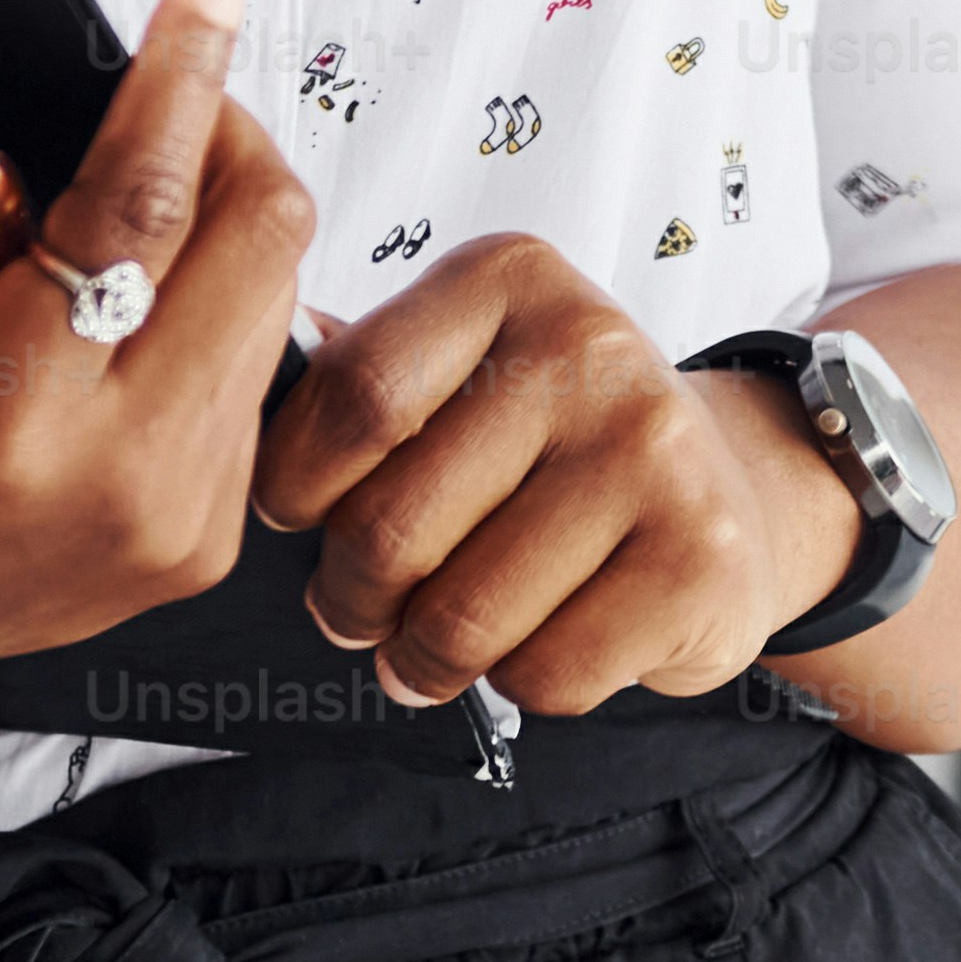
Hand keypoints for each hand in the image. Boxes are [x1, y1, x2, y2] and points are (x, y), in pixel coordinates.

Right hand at [0, 0, 319, 712]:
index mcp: (9, 430)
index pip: (138, 216)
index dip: (179, 84)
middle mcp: (121, 482)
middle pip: (259, 246)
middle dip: (227, 138)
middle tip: (165, 99)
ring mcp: (176, 521)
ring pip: (275, 301)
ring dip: (225, 223)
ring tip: (127, 203)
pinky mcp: (203, 539)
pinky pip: (255, 374)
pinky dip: (215, 307)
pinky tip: (131, 301)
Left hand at [250, 237, 869, 715]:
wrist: (731, 490)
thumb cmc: (555, 440)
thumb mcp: (461, 364)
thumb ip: (353, 374)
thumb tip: (229, 390)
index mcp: (508, 277)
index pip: (352, 395)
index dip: (293, 484)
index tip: (297, 514)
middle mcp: (592, 343)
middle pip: (391, 525)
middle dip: (349, 600)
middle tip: (358, 610)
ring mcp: (656, 449)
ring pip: (460, 620)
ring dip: (424, 660)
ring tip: (433, 644)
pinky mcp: (700, 556)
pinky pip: (544, 674)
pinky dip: (519, 684)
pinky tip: (539, 641)